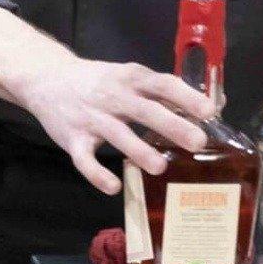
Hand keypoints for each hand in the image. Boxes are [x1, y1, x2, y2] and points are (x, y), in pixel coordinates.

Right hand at [14, 58, 218, 194]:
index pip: (162, 84)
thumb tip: (214, 104)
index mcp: (132, 78)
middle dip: (172, 125)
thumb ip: (165, 92)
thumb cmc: (101, 81)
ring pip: (117, 134)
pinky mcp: (72, 139)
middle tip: (197, 142)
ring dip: (138, 150)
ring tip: (160, 167)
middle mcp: (113, 96)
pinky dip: (97, 174)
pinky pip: (84, 159)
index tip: (210, 110)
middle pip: (145, 110)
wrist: (48, 79)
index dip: (186, 96)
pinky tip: (113, 187)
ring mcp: (91, 118)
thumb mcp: (130, 76)